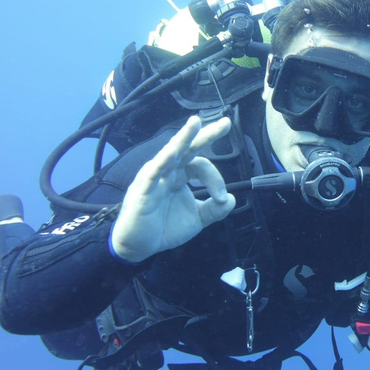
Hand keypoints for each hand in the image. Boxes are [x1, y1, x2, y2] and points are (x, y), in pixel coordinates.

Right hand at [111, 116, 235, 262]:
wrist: (138, 247)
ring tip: (195, 123)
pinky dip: (163, 161)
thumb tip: (231, 199)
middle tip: (225, 123)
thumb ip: (214, 210)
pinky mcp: (142, 190)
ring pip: (170, 153)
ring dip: (183, 138)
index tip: (221, 198)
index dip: (216, 179)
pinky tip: (173, 152)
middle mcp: (167, 172)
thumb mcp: (196, 219)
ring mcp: (154, 178)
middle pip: (188, 147)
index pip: (201, 165)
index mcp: (180, 175)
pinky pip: (153, 173)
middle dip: (206, 134)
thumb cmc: (164, 228)